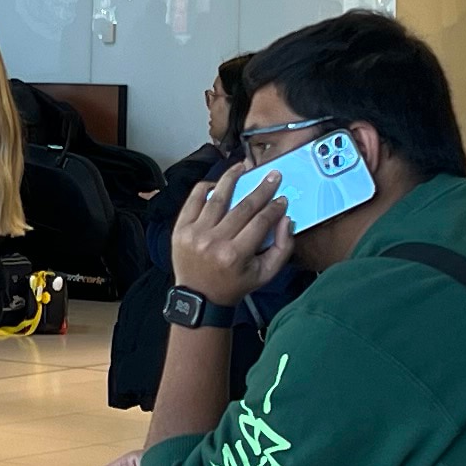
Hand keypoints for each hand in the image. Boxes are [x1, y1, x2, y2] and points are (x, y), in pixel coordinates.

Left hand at [170, 164, 292, 307]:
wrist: (199, 298)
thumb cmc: (235, 284)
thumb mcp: (265, 274)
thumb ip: (282, 248)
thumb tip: (285, 219)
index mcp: (235, 255)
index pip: (260, 222)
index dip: (274, 207)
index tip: (282, 198)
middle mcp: (214, 242)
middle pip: (242, 207)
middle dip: (261, 189)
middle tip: (272, 175)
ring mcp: (194, 234)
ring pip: (217, 198)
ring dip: (232, 178)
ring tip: (243, 167)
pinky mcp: (180, 229)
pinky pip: (194, 200)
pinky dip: (205, 188)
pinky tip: (217, 183)